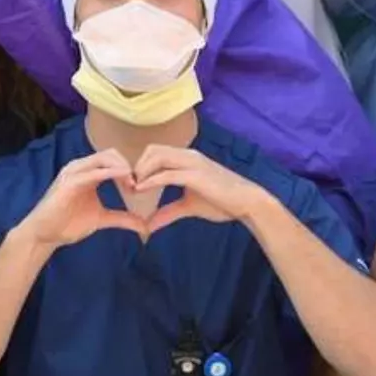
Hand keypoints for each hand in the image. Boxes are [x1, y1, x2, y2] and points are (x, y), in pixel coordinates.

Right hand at [19, 150, 151, 248]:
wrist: (45, 234)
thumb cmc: (68, 223)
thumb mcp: (102, 218)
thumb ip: (122, 218)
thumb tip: (145, 225)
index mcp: (88, 172)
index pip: (112, 159)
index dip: (129, 168)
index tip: (140, 186)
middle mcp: (80, 168)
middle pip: (110, 153)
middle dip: (128, 165)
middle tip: (137, 185)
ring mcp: (74, 173)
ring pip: (103, 158)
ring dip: (121, 167)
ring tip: (133, 184)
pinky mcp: (69, 182)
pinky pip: (93, 172)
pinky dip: (110, 173)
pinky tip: (122, 180)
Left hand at [133, 145, 271, 230]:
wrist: (247, 203)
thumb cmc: (222, 202)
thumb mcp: (189, 206)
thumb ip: (168, 212)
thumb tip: (149, 225)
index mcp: (187, 158)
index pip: (156, 152)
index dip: (140, 165)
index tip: (130, 182)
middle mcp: (188, 155)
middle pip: (152, 150)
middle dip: (137, 165)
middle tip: (128, 184)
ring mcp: (192, 163)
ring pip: (157, 156)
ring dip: (141, 170)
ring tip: (133, 187)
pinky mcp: (195, 175)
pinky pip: (167, 174)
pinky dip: (151, 180)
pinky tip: (141, 189)